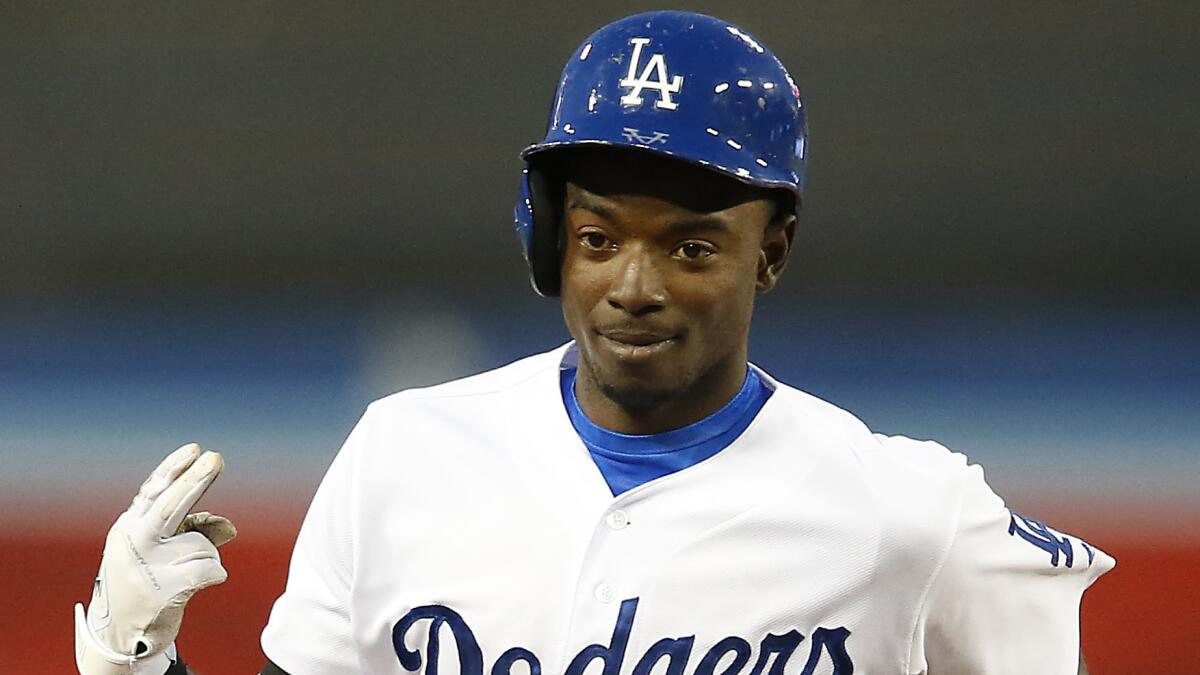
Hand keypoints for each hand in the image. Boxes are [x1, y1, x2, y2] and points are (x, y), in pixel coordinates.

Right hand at [74, 444, 236, 674]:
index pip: (153, 491)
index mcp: (130, 525)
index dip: (174, 469)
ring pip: (201, 545)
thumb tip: (230, 527)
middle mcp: (132, 542)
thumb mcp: (162, 548)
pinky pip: (209, 570)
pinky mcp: (160, 592)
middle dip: (194, 481)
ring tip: (181, 574)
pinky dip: (213, 574)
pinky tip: (192, 587)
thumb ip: (194, 529)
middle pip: (169, 507)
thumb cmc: (148, 579)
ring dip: (206, 557)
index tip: (194, 449)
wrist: (120, 634)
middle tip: (215, 458)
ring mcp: (144, 568)